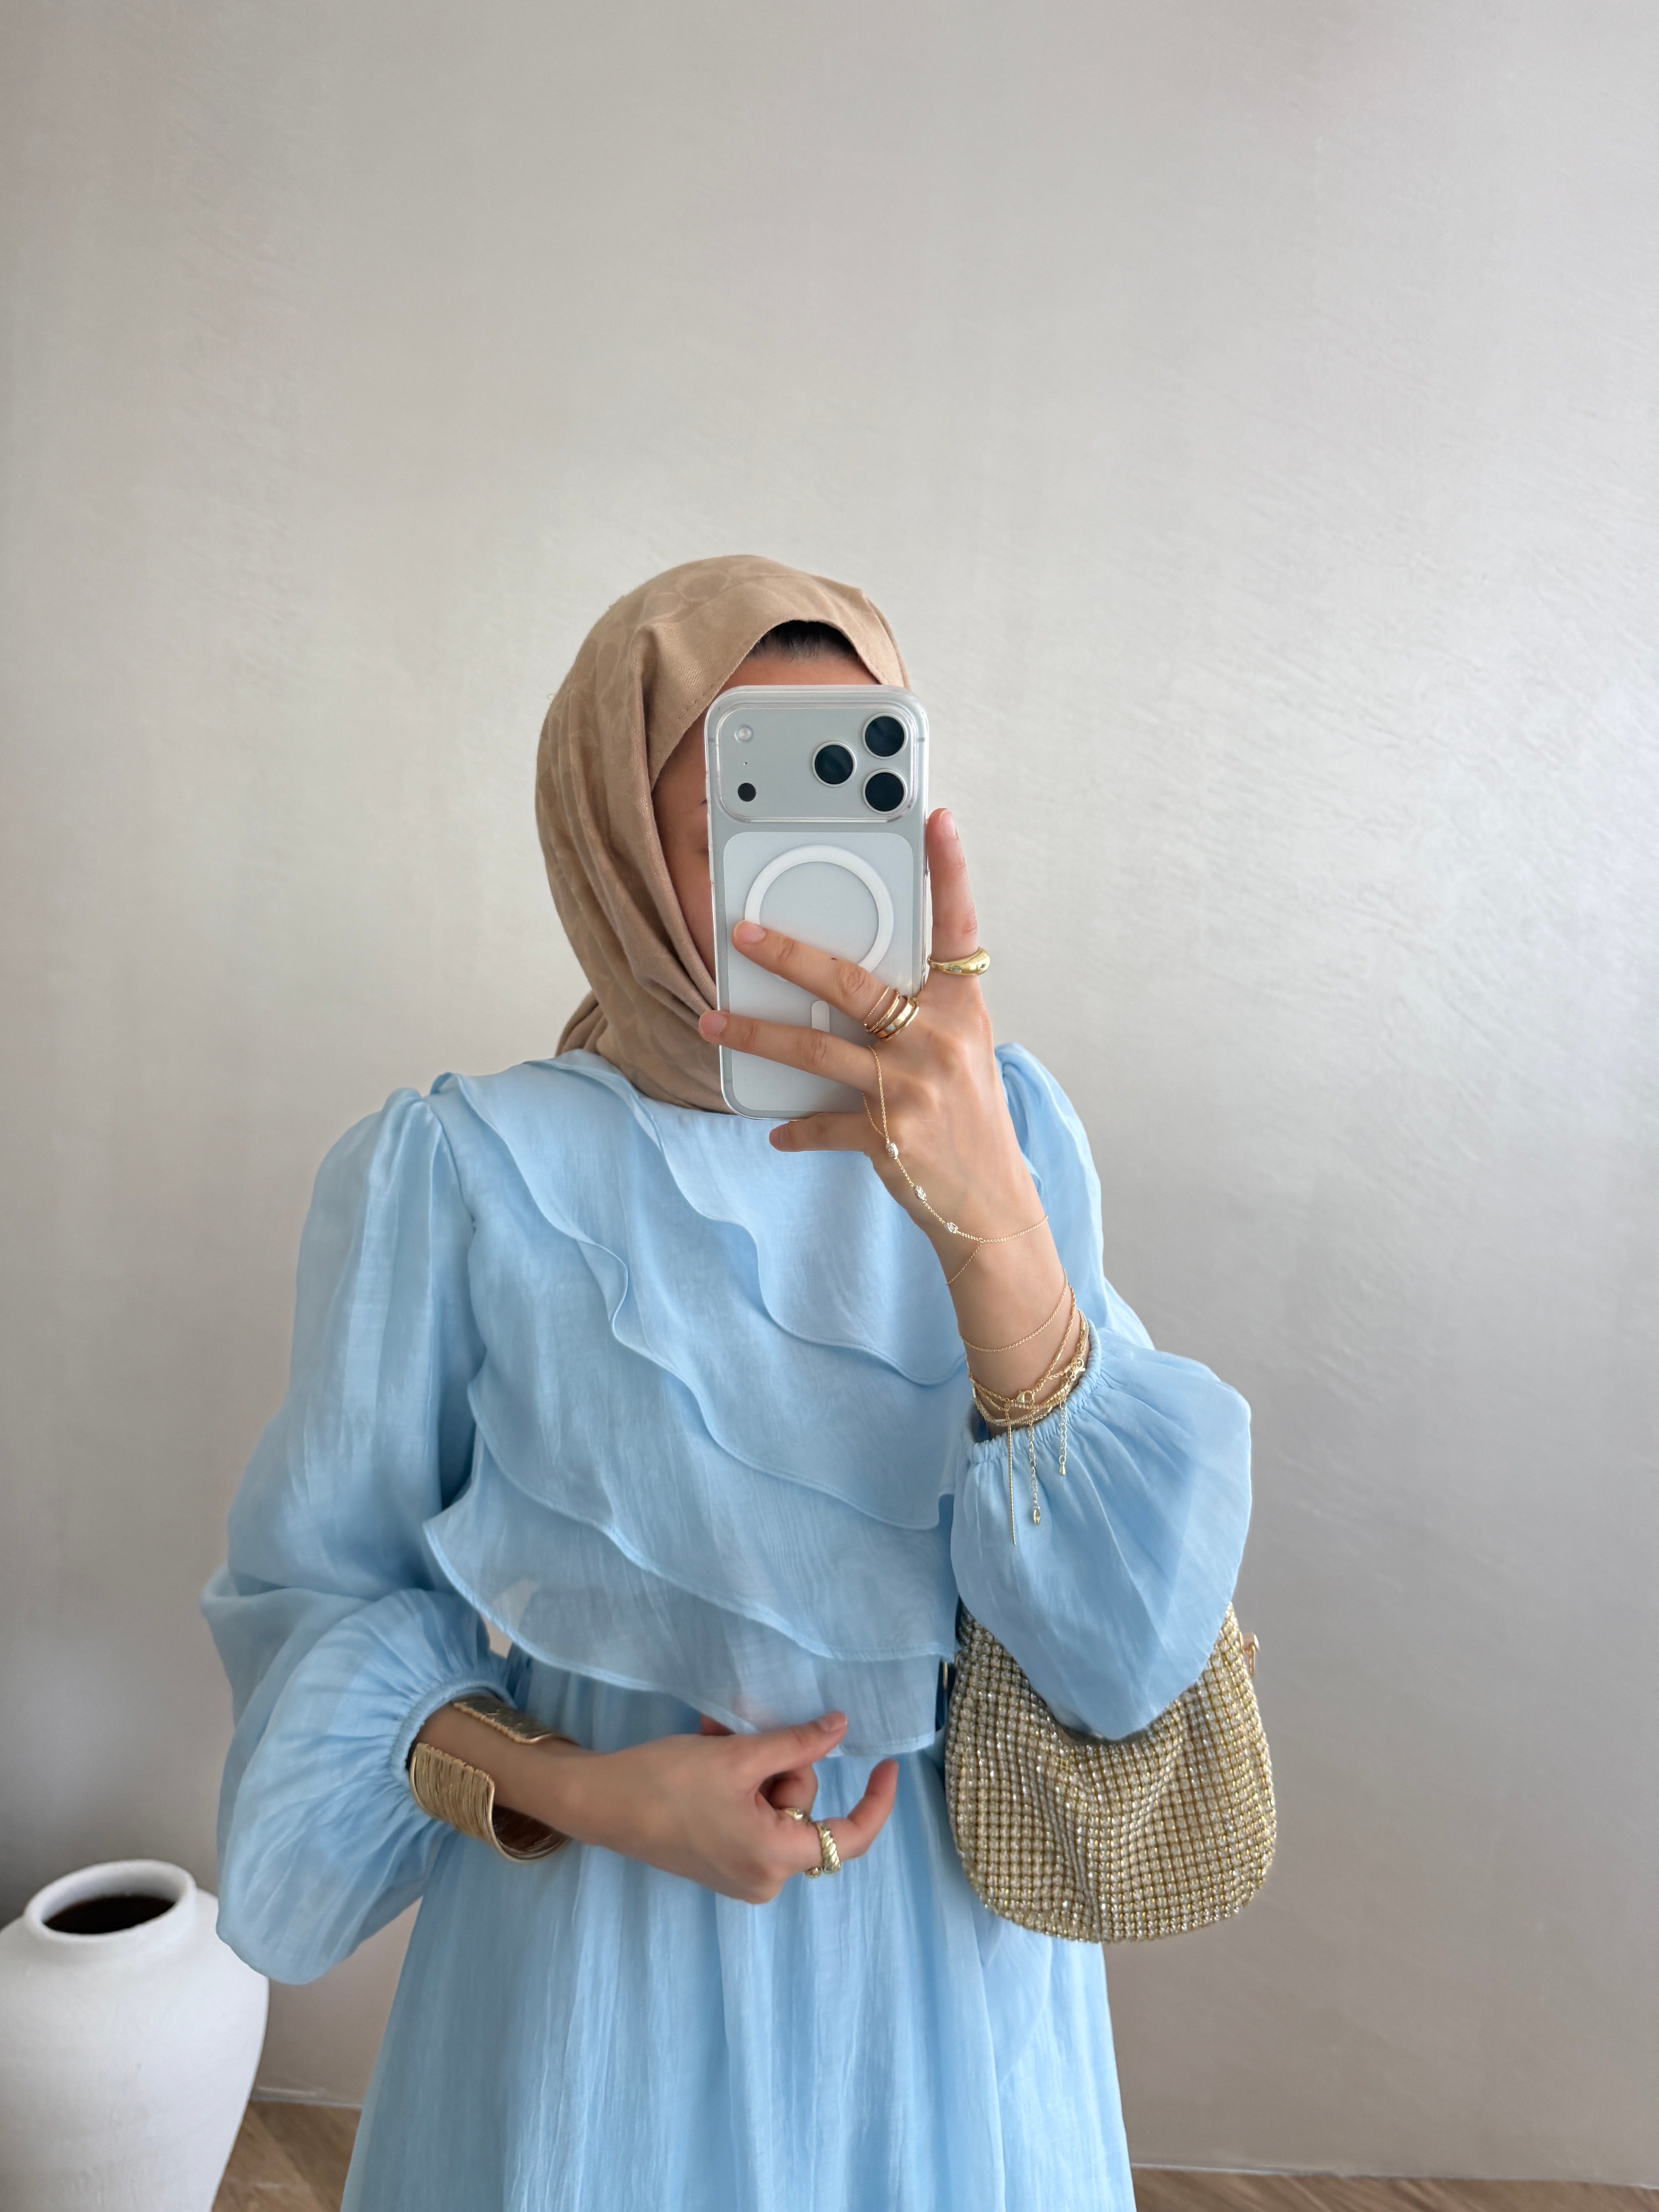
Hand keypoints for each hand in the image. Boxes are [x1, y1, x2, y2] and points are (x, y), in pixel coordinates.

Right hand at [419, 1701, 900, 1903]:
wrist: (601, 1804)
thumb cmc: (667, 1783)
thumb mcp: (739, 1757)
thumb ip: (797, 1745)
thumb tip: (842, 1729)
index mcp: (775, 1858)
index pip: (850, 1837)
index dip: (877, 1802)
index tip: (889, 1765)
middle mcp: (765, 1877)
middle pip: (803, 1807)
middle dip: (779, 1764)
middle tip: (740, 1737)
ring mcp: (742, 1873)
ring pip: (776, 1805)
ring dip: (753, 1764)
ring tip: (715, 1737)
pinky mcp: (722, 1861)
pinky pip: (753, 1814)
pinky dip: (740, 1780)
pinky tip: (708, 1749)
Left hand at [696, 808, 1075, 1398]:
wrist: (990, 1207)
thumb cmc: (969, 1122)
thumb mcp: (962, 1054)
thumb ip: (921, 1012)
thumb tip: (850, 983)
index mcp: (963, 1011)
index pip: (958, 929)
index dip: (949, 872)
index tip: (937, 819)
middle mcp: (939, 1041)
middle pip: (853, 983)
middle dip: (790, 955)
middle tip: (741, 932)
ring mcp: (911, 1088)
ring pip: (816, 1051)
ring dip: (758, 1036)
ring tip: (714, 1024)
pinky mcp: (887, 1135)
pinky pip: (821, 1124)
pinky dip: (797, 1128)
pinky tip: (777, 1130)